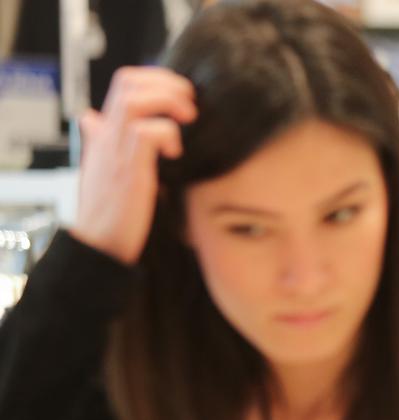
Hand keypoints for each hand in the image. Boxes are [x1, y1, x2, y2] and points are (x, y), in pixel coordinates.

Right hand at [71, 67, 196, 265]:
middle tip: (188, 106)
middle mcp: (107, 135)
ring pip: (134, 99)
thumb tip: (94, 121)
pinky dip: (166, 135)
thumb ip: (107, 143)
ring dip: (168, 102)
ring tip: (185, 120)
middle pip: (128, 81)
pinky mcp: (128, 170)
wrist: (99, 245)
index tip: (181, 98)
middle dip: (166, 83)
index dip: (156, 80)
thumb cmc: (112, 212)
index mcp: (107, 133)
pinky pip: (145, 133)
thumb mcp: (108, 170)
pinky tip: (175, 154)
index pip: (124, 84)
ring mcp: (116, 150)